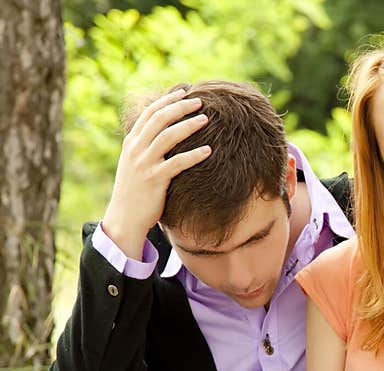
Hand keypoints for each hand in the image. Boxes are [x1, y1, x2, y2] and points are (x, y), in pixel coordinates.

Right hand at [101, 89, 210, 258]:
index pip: (150, 112)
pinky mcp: (154, 180)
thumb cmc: (136, 191)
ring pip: (168, 136)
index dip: (167, 99)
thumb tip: (166, 132)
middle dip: (180, 107)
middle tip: (199, 100)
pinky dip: (194, 155)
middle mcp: (136, 149)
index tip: (184, 91)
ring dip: (188, 125)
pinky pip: (177, 163)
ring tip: (206, 119)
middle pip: (159, 118)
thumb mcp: (136, 163)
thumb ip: (147, 146)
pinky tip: (209, 150)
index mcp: (132, 142)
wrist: (125, 217)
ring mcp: (144, 163)